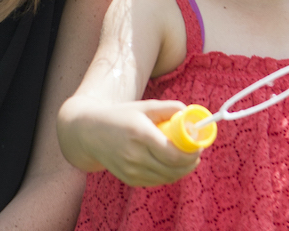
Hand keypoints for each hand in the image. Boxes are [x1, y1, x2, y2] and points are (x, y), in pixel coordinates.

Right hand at [63, 98, 202, 186]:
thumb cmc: (120, 116)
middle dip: (190, 164)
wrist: (89, 132)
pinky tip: (169, 165)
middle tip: (196, 154)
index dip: (191, 154)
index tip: (199, 147)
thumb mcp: (143, 106)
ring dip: (181, 171)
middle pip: (172, 169)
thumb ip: (168, 108)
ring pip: (166, 178)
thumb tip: (189, 113)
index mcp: (140, 134)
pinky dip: (167, 175)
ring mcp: (131, 170)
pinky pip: (156, 181)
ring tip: (185, 159)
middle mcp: (135, 155)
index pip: (173, 154)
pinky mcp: (129, 179)